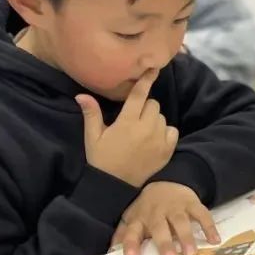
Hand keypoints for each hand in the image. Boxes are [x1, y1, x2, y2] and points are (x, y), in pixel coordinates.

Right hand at [76, 69, 177, 187]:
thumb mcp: (93, 137)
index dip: (146, 80)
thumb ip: (91, 114)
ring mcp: (159, 140)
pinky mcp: (167, 150)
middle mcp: (146, 128)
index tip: (154, 68)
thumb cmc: (102, 159)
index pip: (139, 95)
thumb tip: (81, 94)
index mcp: (127, 122)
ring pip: (162, 117)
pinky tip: (153, 139)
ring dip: (153, 119)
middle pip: (153, 104)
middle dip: (144, 107)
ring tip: (141, 132)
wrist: (115, 186)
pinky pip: (172, 131)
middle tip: (133, 119)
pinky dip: (165, 131)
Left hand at [115, 182, 220, 254]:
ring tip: (191, 253)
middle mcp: (157, 212)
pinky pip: (202, 214)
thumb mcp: (132, 218)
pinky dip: (209, 227)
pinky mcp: (192, 203)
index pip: (133, 231)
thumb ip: (124, 235)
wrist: (166, 181)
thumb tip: (110, 253)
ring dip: (186, 237)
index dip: (131, 243)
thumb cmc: (147, 208)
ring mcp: (176, 207)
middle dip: (164, 242)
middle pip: (160, 227)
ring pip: (181, 221)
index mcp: (140, 218)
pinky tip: (215, 241)